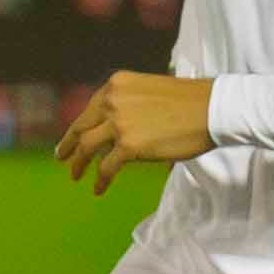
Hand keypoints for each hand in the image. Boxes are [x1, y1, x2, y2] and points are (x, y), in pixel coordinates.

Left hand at [53, 71, 215, 193]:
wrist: (211, 109)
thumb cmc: (190, 101)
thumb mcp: (150, 91)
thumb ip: (131, 103)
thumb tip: (121, 127)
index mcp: (117, 84)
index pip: (91, 107)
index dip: (80, 125)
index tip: (73, 137)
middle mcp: (113, 100)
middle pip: (82, 126)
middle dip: (69, 144)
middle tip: (62, 157)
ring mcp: (119, 123)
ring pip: (88, 147)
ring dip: (79, 164)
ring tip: (76, 176)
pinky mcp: (129, 146)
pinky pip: (106, 167)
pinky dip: (100, 179)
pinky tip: (98, 189)